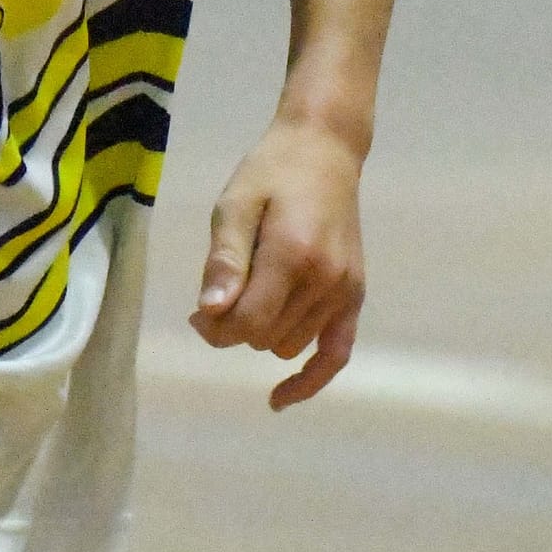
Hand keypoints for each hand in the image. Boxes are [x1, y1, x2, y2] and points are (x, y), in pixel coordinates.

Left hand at [189, 117, 365, 408]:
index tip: (196, 314)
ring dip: (262, 334)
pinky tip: (279, 399)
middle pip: (264, 337)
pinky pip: (336, 354)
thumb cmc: (270, 173)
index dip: (214, 328)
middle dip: (233, 327)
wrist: (324, 151)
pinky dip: (310, 379)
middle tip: (215, 299)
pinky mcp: (355, 296)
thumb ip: (224, 259)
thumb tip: (211, 311)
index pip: (248, 322)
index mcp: (293, 254)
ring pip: (288, 346)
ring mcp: (345, 291)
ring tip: (250, 296)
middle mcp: (325, 280)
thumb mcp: (234, 205)